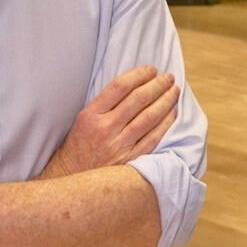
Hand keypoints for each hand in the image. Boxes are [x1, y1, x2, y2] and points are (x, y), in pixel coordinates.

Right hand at [44, 66, 179, 178]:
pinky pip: (153, 137)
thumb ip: (104, 103)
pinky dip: (165, 123)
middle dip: (157, 85)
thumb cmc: (78, 145)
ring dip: (165, 101)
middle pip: (138, 99)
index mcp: (92, 114)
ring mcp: (119, 145)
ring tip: (174, 91)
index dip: (139, 75)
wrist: (72, 177)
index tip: (151, 69)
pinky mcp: (130, 159)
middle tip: (168, 77)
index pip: (120, 86)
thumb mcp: (83, 119)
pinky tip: (172, 113)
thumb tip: (133, 84)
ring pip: (149, 117)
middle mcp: (106, 128)